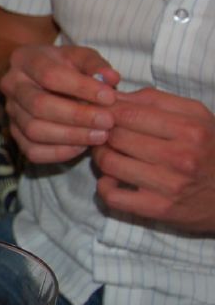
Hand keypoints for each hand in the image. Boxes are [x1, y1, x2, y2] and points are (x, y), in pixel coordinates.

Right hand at [0, 43, 119, 162]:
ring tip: (101, 135)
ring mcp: (10, 112)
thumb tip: (111, 79)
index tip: (110, 97)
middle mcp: (11, 86)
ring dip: (71, 136)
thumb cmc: (64, 66)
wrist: (38, 80)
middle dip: (77, 116)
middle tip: (108, 121)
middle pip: (38, 105)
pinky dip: (60, 152)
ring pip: (34, 130)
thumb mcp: (80, 56)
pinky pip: (32, 151)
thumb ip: (95, 65)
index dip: (81, 88)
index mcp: (24, 59)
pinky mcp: (15, 135)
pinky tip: (83, 146)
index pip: (50, 74)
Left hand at [92, 87, 214, 230]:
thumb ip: (154, 101)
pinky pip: (113, 196)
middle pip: (116, 137)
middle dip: (102, 132)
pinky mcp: (159, 209)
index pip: (128, 114)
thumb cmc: (210, 147)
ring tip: (108, 152)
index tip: (102, 112)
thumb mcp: (195, 116)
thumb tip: (113, 96)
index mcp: (190, 129)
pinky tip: (112, 179)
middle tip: (103, 133)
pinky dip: (105, 186)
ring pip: (110, 163)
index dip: (106, 111)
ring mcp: (169, 185)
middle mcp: (180, 157)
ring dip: (101, 156)